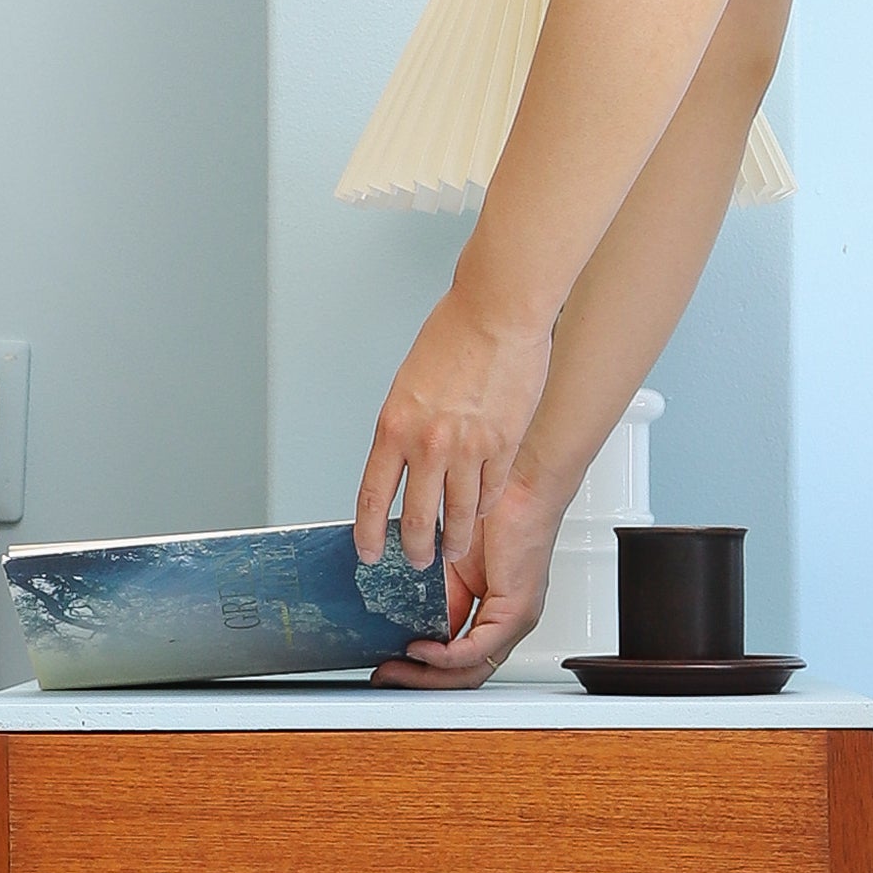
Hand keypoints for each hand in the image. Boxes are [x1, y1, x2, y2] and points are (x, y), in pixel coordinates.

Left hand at [356, 285, 552, 578]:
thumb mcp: (408, 385)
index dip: (369, 535)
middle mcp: (429, 444)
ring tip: (453, 548)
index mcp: (395, 427)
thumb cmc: (454, 335)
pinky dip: (483, 508)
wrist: (497, 312)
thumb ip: (405, 429)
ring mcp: (469, 450)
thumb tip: (404, 463)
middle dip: (416, 551)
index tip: (369, 552)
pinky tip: (480, 512)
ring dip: (455, 540)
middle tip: (417, 560)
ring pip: (460, 516)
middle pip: (418, 520)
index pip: (373, 498)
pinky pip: (490, 493)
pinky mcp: (504, 447)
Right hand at [373, 454, 569, 688]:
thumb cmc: (493, 517)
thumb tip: (403, 621)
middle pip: (463, 676)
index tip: (389, 666)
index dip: (422, 672)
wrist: (521, 488)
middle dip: (419, 682)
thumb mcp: (449, 570)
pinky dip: (446, 657)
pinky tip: (422, 650)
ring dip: (428, 676)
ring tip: (397, 667)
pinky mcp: (517, 612)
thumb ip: (434, 598)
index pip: (458, 662)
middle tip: (386, 676)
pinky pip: (478, 649)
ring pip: (470, 670)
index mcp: (492, 615)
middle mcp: (506, 625)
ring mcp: (515, 622)